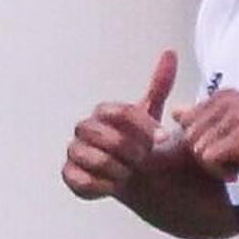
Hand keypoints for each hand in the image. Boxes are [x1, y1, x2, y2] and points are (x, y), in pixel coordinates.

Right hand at [64, 52, 181, 198]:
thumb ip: (159, 84)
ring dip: (121, 170)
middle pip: (109, 138)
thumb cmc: (140, 142)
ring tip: (131, 172)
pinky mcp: (69, 174)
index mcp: (103, 111)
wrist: (132, 175)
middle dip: (133, 151)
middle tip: (145, 159)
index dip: (145, 127)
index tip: (163, 139)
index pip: (122, 112)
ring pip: (98, 160)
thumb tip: (170, 52)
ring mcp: (74, 151)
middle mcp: (84, 128)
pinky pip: (84, 181)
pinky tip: (116, 185)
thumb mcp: (152, 113)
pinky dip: (104, 186)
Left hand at [170, 87, 238, 176]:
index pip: (187, 125)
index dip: (205, 144)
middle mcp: (225, 101)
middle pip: (189, 139)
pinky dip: (222, 173)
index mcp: (223, 95)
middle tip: (236, 159)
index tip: (231, 148)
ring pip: (198, 151)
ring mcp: (232, 118)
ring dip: (216, 166)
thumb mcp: (237, 122)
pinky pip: (209, 161)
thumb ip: (205, 118)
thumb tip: (174, 112)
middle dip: (208, 157)